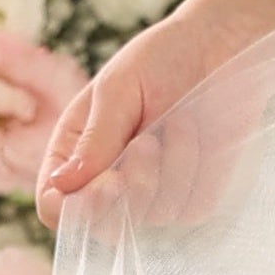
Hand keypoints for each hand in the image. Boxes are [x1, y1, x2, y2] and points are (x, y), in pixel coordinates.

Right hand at [34, 17, 216, 227]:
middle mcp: (108, 182)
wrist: (220, 46)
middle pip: (102, 228)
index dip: (76, 209)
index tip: (110, 180)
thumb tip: (61, 186)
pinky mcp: (194, 198)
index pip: (54, 207)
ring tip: (177, 122)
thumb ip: (94, 139)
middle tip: (146, 142)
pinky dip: (194, 170)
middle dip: (130, 191)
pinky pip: (190, 209)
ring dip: (168, 169)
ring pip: (150, 218)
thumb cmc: (162, 59)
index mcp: (74, 154)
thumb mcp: (119, 88)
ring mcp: (152, 196)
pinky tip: (194, 134)